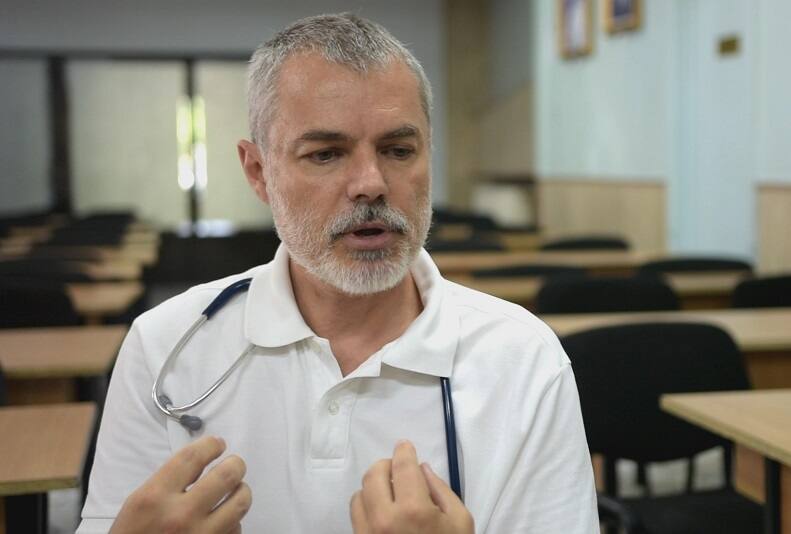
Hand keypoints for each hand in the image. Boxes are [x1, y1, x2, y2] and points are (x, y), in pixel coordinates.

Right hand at [110, 435, 251, 533]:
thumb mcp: (138, 503)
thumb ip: (168, 481)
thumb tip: (202, 463)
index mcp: (155, 497)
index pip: (192, 457)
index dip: (211, 445)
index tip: (217, 444)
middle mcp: (180, 515)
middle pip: (226, 475)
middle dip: (236, 464)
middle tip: (234, 465)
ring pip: (240, 503)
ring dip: (241, 492)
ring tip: (235, 490)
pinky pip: (236, 530)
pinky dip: (234, 522)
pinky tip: (225, 520)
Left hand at [350, 440, 473, 533]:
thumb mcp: (461, 522)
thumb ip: (442, 490)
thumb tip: (422, 470)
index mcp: (414, 510)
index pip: (402, 466)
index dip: (403, 451)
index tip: (404, 446)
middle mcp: (385, 520)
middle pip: (373, 475)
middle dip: (386, 465)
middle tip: (397, 468)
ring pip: (359, 494)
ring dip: (374, 486)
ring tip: (390, 492)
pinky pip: (355, 516)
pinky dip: (366, 506)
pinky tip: (381, 511)